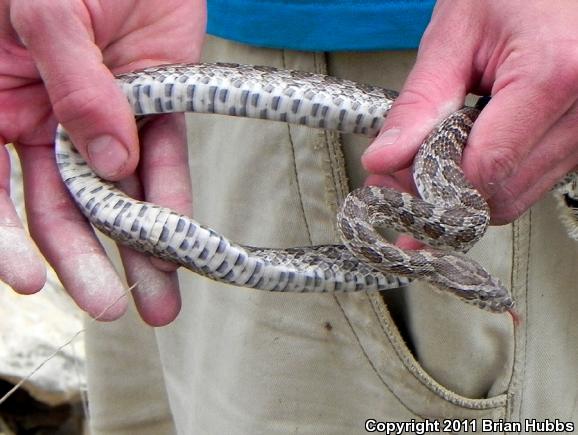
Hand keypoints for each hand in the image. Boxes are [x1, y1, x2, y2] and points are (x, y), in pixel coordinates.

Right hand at [0, 0, 205, 324]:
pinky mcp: (154, 103)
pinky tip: (180, 238)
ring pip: (116, 193)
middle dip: (82, 259)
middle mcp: (45, 120)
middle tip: (108, 308)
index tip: (32, 281)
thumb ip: (73, 85)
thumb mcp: (42, 10)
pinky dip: (171, 196)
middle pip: (59, 205)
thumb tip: (107, 161)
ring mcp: (103, 117)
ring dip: (137, 247)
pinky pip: (164, 156)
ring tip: (157, 301)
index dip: (5, 238)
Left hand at [362, 0, 577, 226]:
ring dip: (473, 182)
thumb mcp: (454, 35)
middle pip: (501, 192)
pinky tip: (480, 141)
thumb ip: (418, 104)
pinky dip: (496, 172)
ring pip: (517, 195)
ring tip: (449, 141)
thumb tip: (385, 159)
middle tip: (410, 164)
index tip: (396, 176)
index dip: (433, 180)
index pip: (486, 166)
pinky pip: (532, 181)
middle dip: (448, 187)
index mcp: (553, 75)